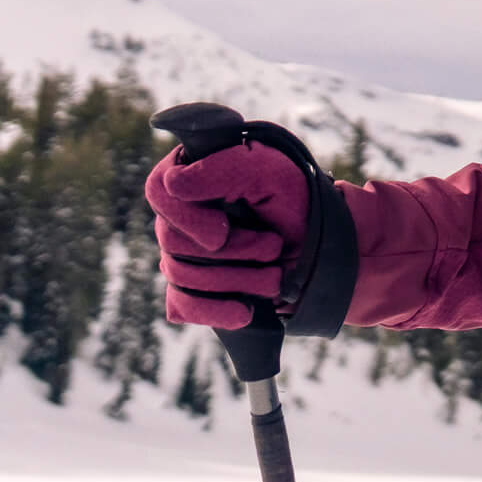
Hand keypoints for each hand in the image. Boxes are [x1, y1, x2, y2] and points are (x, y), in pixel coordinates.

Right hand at [145, 139, 309, 329]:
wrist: (323, 247)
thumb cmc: (295, 201)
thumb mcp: (269, 172)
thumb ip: (222, 169)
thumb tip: (174, 185)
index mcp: (191, 173)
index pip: (158, 190)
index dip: (186, 217)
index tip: (222, 231)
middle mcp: (180, 213)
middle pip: (172, 241)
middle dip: (231, 251)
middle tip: (273, 247)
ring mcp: (182, 253)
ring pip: (181, 274)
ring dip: (236, 279)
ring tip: (275, 277)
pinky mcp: (193, 288)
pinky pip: (184, 306)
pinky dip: (215, 310)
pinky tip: (244, 312)